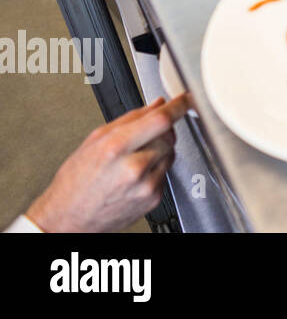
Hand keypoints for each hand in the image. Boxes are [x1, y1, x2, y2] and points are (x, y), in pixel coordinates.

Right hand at [26, 95, 189, 231]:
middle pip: (169, 135)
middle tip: (143, 136)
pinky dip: (156, 168)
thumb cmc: (75, 182)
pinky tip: (135, 174)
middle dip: (161, 130)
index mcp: (115, 148)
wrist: (68, 219)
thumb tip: (157, 104)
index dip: (179, 106)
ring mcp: (146, 185)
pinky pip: (166, 172)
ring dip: (159, 149)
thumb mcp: (94, 141)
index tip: (187, 98)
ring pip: (171, 153)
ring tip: (133, 158)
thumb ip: (130, 118)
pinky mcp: (153, 198)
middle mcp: (133, 168)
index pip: (160, 120)